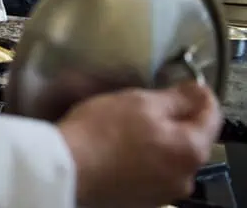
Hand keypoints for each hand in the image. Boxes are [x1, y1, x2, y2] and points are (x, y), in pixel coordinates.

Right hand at [59, 82, 221, 206]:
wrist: (67, 168)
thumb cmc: (102, 131)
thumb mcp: (140, 102)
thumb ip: (175, 98)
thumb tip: (194, 94)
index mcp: (191, 150)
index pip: (211, 115)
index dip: (199, 94)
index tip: (184, 82)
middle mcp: (184, 177)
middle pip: (191, 138)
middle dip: (176, 119)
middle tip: (150, 102)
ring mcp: (163, 192)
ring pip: (170, 156)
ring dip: (159, 139)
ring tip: (131, 125)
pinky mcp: (141, 199)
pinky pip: (152, 171)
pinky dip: (144, 157)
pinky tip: (121, 146)